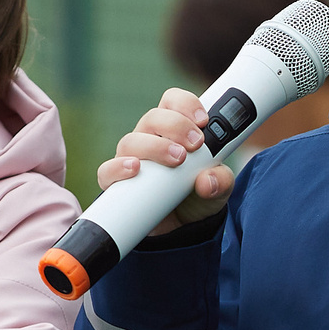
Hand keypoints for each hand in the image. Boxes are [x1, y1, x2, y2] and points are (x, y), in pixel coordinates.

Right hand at [96, 90, 230, 235]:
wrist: (182, 228)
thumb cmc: (198, 196)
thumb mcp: (219, 189)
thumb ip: (220, 181)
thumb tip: (207, 181)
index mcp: (173, 129)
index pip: (173, 101)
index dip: (186, 104)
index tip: (203, 120)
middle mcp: (149, 138)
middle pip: (153, 117)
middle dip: (176, 126)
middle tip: (195, 144)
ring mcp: (131, 158)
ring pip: (132, 140)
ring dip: (154, 146)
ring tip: (176, 159)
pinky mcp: (117, 183)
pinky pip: (108, 170)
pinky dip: (118, 167)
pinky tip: (135, 169)